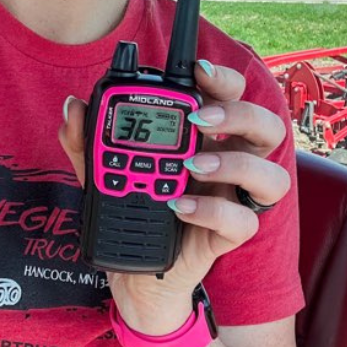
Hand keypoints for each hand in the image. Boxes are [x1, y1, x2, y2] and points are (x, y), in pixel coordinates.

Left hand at [58, 60, 290, 334]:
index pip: (232, 96)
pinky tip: (180, 206)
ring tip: (193, 164)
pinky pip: (243, 222)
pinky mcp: (228, 236)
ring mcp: (234, 199)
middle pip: (267, 127)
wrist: (133, 274)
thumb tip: (73, 107)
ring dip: (235, 164)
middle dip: (240, 114)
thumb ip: (87, 140)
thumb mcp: (101, 172)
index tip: (198, 71)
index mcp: (207, 136)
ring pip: (273, 176)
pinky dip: (212, 211)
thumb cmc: (133, 209)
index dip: (225, 79)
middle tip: (199, 118)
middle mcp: (231, 161)